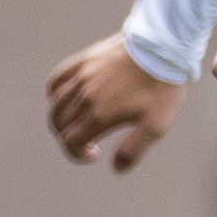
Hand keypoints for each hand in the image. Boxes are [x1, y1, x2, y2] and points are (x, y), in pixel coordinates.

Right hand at [45, 35, 182, 171]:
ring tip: (78, 123)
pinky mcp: (82, 61)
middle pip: (59, 125)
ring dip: (61, 119)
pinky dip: (54, 93)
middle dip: (68, 139)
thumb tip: (116, 168)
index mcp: (98, 115)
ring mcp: (80, 77)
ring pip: (56, 104)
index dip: (76, 154)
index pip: (71, 142)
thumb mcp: (155, 125)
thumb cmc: (161, 89)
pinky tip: (63, 98)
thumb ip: (134, 149)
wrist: (162, 49)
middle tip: (86, 142)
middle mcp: (83, 96)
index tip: (93, 154)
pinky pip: (57, 79)